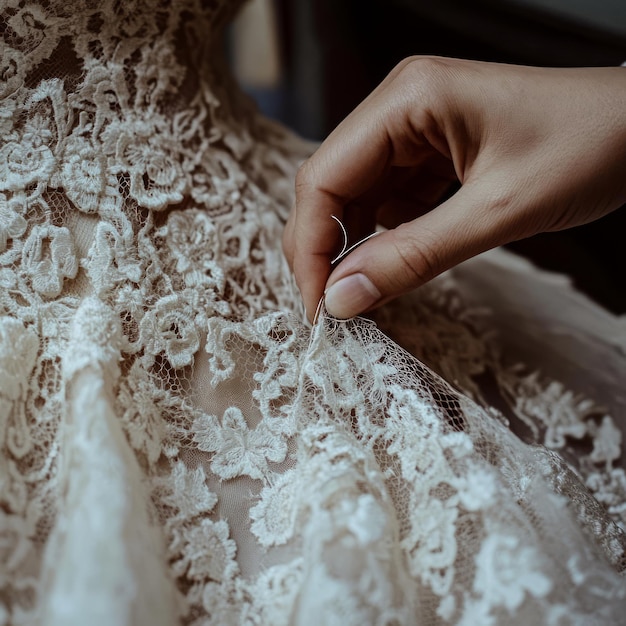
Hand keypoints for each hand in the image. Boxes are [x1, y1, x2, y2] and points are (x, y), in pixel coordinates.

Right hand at [282, 57, 625, 319]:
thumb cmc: (590, 144)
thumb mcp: (498, 211)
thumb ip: (413, 257)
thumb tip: (343, 298)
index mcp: (407, 99)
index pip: (324, 177)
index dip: (309, 247)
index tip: (317, 305)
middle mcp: (399, 107)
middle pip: (330, 185)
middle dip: (324, 249)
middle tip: (333, 307)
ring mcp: (414, 128)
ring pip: (355, 195)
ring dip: (351, 246)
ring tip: (361, 291)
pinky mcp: (430, 150)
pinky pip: (388, 198)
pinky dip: (383, 236)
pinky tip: (391, 262)